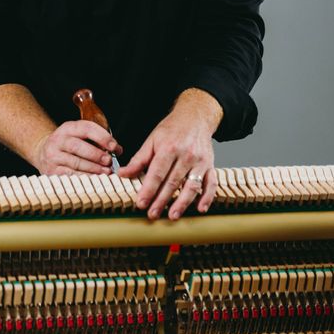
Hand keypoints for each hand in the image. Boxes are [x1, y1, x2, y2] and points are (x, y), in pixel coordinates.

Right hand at [32, 121, 121, 175]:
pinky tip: (95, 179)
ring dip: (94, 168)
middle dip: (96, 154)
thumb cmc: (68, 145)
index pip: (86, 128)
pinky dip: (85, 177)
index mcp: (67, 128)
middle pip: (77, 146)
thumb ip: (95, 140)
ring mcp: (53, 156)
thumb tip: (116, 150)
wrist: (43, 153)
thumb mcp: (78, 136)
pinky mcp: (52, 171)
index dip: (102, 137)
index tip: (115, 147)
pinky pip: (71, 175)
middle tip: (109, 161)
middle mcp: (57, 141)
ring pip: (75, 163)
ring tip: (106, 172)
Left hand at [118, 90, 221, 219]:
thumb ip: (138, 160)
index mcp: (168, 148)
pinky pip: (212, 183)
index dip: (148, 189)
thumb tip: (122, 174)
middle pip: (173, 182)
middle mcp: (186, 155)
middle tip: (152, 214)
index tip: (141, 202)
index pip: (157, 173)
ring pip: (192, 186)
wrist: (195, 117)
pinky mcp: (210, 165)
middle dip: (162, 200)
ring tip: (173, 215)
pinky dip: (207, 197)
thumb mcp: (151, 140)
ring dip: (182, 203)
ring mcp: (200, 162)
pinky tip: (200, 209)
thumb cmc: (171, 130)